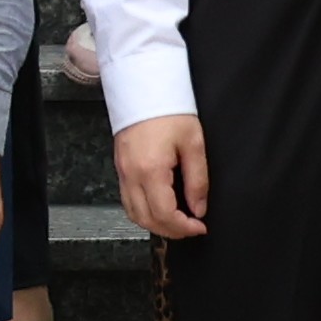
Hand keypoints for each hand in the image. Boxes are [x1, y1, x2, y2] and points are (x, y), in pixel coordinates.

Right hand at [111, 110, 211, 242]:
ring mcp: (122, 172)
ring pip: (133, 213)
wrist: (143, 89)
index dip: (184, 227)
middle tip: (191, 228)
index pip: (164, 214)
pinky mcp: (120, 168)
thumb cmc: (169, 111)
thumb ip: (198, 180)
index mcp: (151, 170)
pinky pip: (127, 201)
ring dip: (155, 224)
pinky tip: (160, 208)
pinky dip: (143, 212)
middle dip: (171, 231)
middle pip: (146, 219)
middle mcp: (131, 175)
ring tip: (177, 222)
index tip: (200, 227)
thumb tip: (199, 208)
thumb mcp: (194, 145)